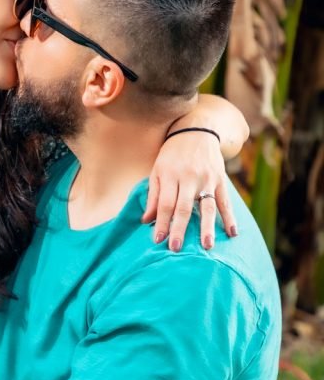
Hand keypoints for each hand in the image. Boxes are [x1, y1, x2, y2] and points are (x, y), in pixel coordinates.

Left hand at [142, 131, 236, 251]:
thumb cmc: (172, 154)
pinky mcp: (220, 179)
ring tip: (206, 246)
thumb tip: (146, 221)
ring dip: (207, 227)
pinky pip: (225, 201)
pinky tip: (232, 232)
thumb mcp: (157, 170)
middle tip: (176, 248)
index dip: (161, 222)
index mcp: (170, 175)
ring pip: (207, 206)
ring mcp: (207, 179)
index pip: (165, 203)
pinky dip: (229, 217)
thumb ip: (153, 196)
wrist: (196, 131)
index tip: (158, 240)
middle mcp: (189, 177)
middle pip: (184, 207)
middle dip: (179, 229)